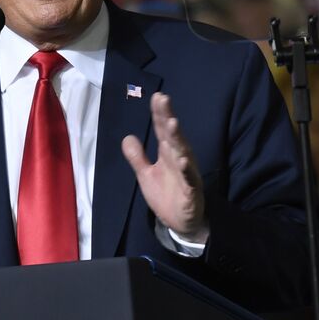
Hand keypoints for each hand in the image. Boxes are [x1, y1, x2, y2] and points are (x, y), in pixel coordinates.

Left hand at [121, 93, 207, 242]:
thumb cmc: (166, 195)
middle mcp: (179, 159)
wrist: (181, 222)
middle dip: (168, 118)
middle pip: (173, 136)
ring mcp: (186, 174)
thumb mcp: (146, 175)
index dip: (159, 114)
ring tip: (173, 124)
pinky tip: (183, 161)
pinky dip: (187, 171)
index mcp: (168, 154)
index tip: (157, 97)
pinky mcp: (191, 191)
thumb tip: (127, 137)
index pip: (162, 130)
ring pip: (183, 153)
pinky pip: (190, 180)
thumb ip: (137, 157)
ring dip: (178, 139)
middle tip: (164, 100)